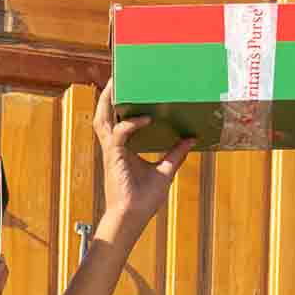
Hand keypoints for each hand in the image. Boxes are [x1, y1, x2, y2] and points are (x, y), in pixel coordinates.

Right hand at [94, 80, 193, 226]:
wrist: (132, 218)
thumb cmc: (143, 200)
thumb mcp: (165, 172)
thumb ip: (176, 154)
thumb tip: (191, 138)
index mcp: (122, 149)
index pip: (116, 120)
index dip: (117, 104)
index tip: (125, 87)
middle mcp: (114, 147)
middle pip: (104, 115)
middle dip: (107, 95)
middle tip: (117, 76)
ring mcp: (112, 151)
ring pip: (103, 119)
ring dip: (107, 101)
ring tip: (116, 83)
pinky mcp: (114, 157)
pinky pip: (120, 134)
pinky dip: (132, 124)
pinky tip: (146, 119)